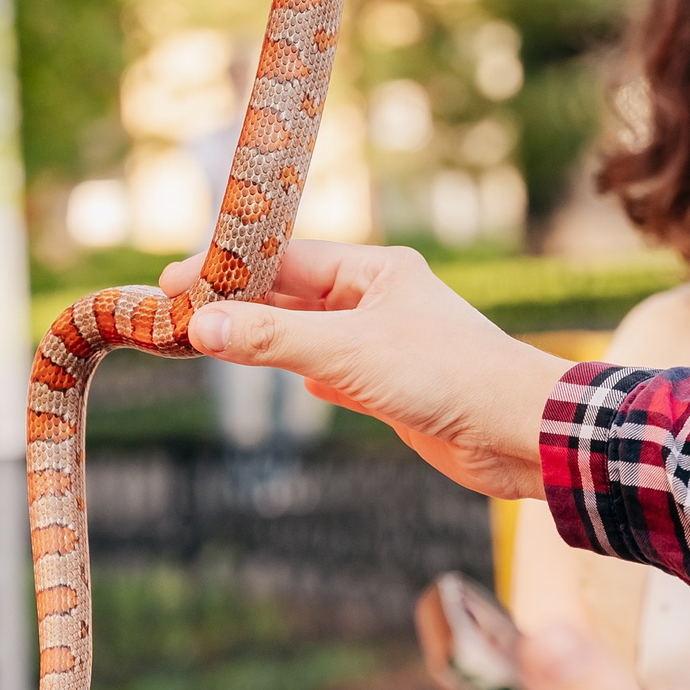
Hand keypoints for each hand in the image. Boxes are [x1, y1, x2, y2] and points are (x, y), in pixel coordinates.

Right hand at [165, 241, 568, 498]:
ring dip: (266, 339)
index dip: (227, 268)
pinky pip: (335, 372)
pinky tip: (290, 380)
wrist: (517, 432)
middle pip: (292, 295)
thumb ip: (273, 338)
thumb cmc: (446, 375)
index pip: (284, 258)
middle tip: (176, 315)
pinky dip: (306, 373)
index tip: (172, 282)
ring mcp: (387, 344)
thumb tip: (201, 324)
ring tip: (208, 342)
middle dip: (239, 304)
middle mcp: (379, 299)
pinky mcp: (394, 388)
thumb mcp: (347, 352)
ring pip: (310, 335)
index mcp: (376, 270)